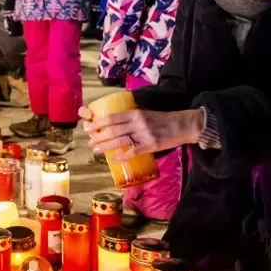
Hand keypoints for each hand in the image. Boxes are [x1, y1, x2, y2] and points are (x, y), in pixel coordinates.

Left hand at [82, 107, 203, 160]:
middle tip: (90, 141)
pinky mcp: (151, 146)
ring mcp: (144, 135)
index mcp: (135, 113)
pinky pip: (133, 152)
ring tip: (96, 149)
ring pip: (119, 141)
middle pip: (112, 130)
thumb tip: (112, 122)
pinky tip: (114, 158)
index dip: (98, 123)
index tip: (88, 127)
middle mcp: (138, 123)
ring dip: (105, 146)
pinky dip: (122, 156)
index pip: (111, 118)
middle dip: (98, 136)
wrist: (182, 125)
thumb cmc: (161, 119)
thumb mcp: (145, 112)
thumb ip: (130, 116)